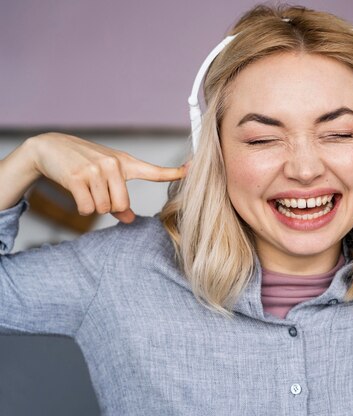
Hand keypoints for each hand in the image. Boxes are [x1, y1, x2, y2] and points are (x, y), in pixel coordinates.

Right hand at [29, 132, 187, 222]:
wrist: (50, 148)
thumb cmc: (84, 164)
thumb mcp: (106, 177)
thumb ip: (120, 198)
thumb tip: (130, 219)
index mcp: (126, 163)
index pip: (155, 171)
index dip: (175, 172)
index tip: (192, 169)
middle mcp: (114, 164)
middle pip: (122, 205)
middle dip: (110, 207)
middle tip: (97, 192)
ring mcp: (96, 169)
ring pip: (104, 208)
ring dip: (93, 206)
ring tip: (85, 188)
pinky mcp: (78, 177)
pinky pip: (87, 208)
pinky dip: (81, 207)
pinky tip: (76, 191)